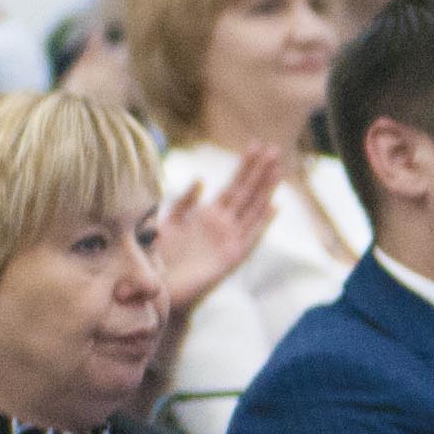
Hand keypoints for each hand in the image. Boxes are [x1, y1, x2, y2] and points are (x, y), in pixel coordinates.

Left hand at [154, 149, 284, 319]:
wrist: (154, 288)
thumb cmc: (157, 258)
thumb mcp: (167, 222)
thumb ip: (184, 202)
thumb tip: (201, 179)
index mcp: (207, 216)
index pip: (232, 186)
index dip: (245, 166)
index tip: (255, 145)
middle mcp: (222, 226)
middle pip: (246, 193)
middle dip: (260, 171)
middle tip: (274, 148)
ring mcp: (228, 241)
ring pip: (252, 209)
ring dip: (265, 189)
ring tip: (278, 168)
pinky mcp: (229, 258)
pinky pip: (249, 237)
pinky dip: (262, 223)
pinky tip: (274, 206)